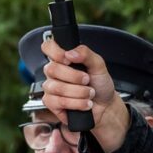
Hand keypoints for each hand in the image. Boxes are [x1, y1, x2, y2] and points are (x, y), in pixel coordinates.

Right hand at [39, 38, 129, 152]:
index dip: (56, 51)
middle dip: (74, 76)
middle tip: (87, 80)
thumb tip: (70, 53)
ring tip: (89, 93)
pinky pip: (59, 102)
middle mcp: (53, 73)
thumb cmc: (99, 84)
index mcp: (63, 59)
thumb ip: (86, 54)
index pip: (48, 47)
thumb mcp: (99, 65)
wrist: (104, 105)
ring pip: (56, 87)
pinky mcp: (51, 104)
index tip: (69, 59)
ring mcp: (50, 88)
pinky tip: (85, 103)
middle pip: (52, 68)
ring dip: (78, 92)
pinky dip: (76, 103)